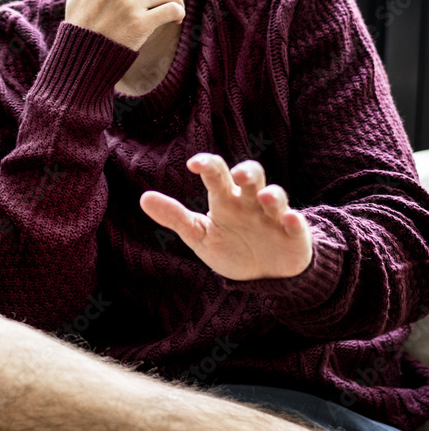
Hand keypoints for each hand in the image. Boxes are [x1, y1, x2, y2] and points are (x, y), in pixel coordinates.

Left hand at [139, 154, 312, 280]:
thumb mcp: (199, 235)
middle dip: (247, 171)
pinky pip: (297, 223)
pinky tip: (288, 220)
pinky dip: (294, 220)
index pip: (217, 173)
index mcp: (226, 199)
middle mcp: (251, 201)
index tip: (193, 164)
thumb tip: (144, 199)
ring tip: (266, 198)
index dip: (208, 164)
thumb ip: (175, 217)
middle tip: (238, 176)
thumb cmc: (229, 247)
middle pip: (253, 175)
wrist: (262, 275)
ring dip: (273, 194)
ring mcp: (274, 216)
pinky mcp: (293, 235)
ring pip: (277, 195)